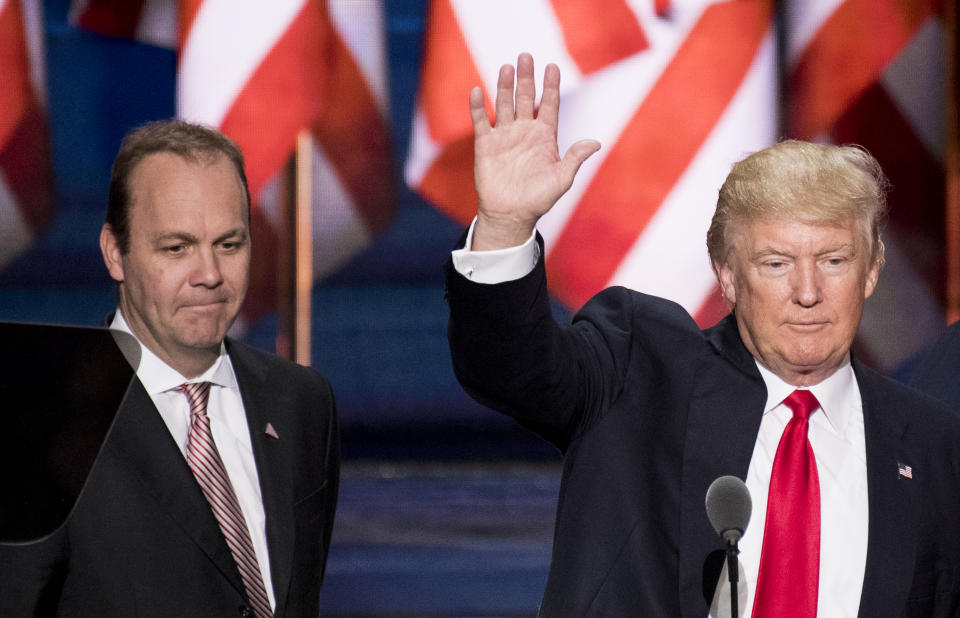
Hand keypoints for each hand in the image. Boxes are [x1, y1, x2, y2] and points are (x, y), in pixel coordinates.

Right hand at [471, 53, 599, 249]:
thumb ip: (575, 158)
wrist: (511, 215)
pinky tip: (477, 91)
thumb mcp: (562, 179)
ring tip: (507, 67)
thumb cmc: (539, 199)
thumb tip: (595, 143)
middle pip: (526, 98)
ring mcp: (505, 136)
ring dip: (505, 86)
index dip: (551, 85)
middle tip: (526, 56)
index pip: (549, 104)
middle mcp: (525, 131)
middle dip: (526, 78)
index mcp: (545, 136)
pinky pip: (481, 121)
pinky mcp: (485, 145)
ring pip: (505, 104)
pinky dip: (478, 107)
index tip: (552, 66)